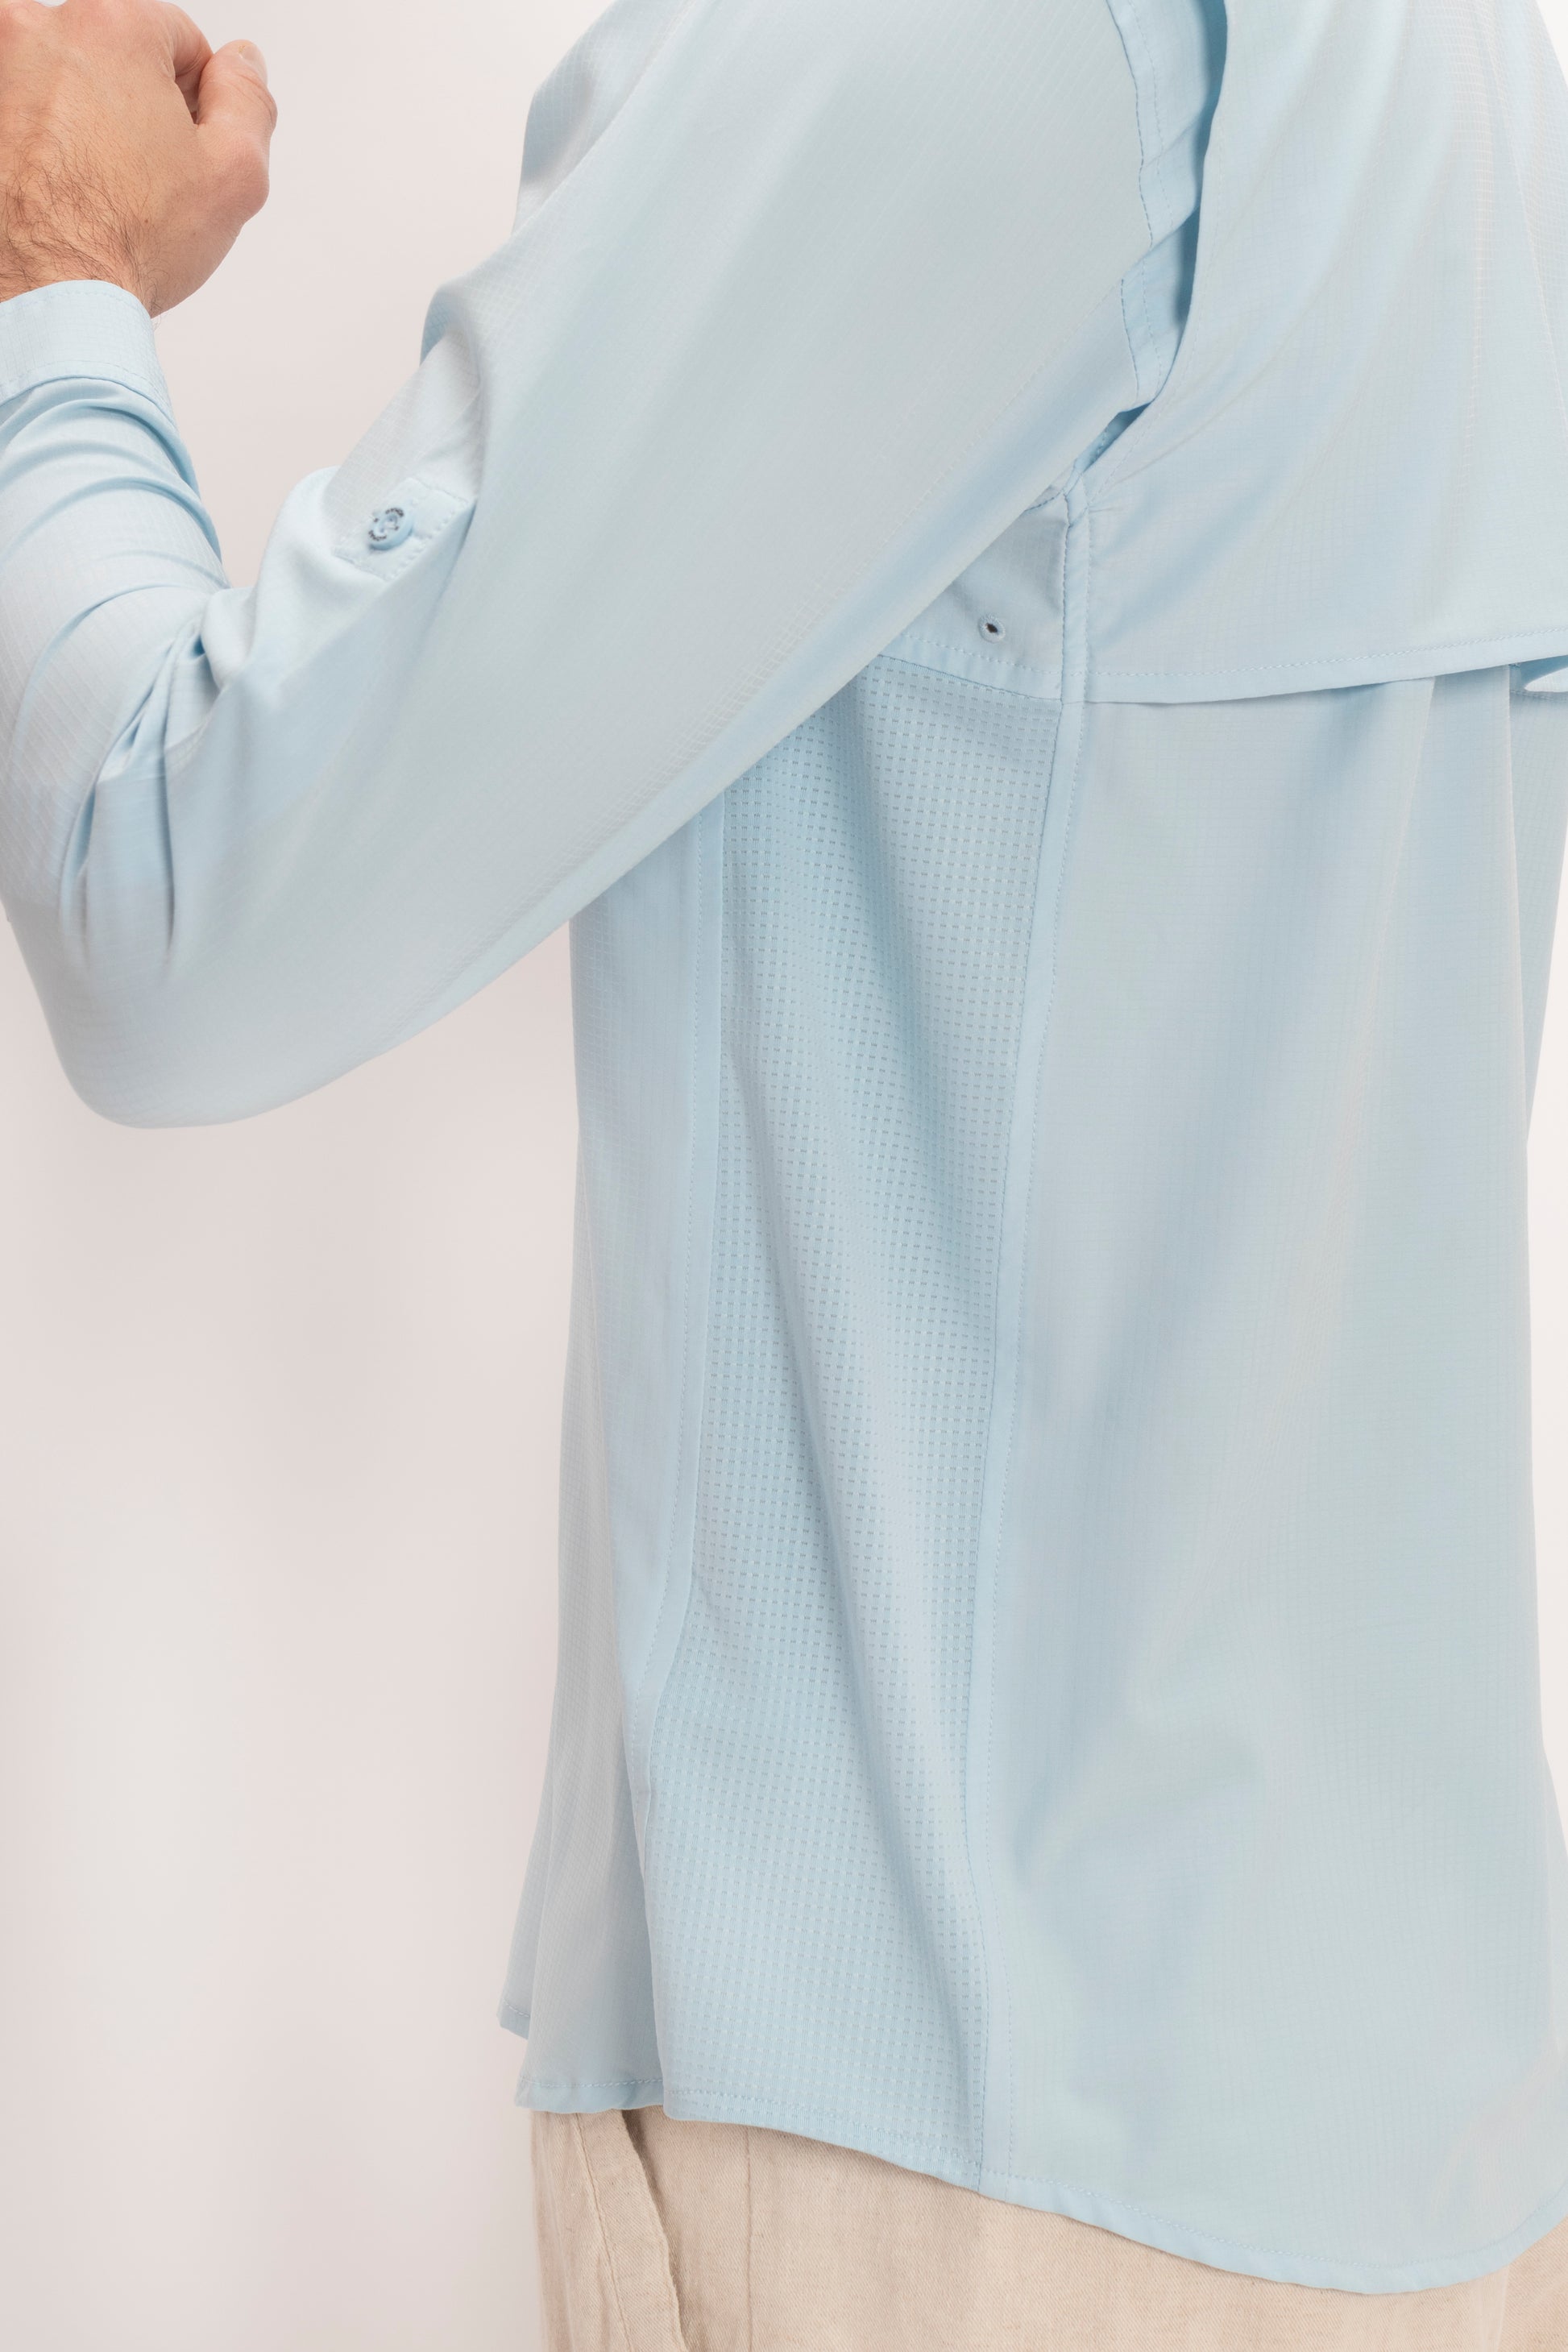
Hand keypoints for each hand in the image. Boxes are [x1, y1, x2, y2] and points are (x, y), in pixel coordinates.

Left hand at [0, 0, 274, 315]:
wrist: (45, 295)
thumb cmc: (126, 241)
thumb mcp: (234, 174)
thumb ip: (249, 100)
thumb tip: (242, 64)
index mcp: (113, 25)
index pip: (177, 38)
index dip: (197, 99)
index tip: (188, 149)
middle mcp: (41, 29)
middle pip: (115, 55)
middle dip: (137, 106)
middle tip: (145, 179)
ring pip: (65, 83)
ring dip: (86, 121)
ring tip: (98, 189)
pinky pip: (24, 114)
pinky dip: (42, 142)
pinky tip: (59, 191)